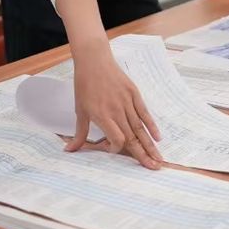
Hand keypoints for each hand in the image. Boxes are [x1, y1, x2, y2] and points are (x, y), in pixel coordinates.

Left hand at [66, 39, 162, 169]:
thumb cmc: (84, 85)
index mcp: (102, 115)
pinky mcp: (134, 93)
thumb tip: (69, 150)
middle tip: (154, 168)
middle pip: (132, 137)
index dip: (116, 149)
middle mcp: (116, 110)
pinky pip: (144, 113)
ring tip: (158, 158)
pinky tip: (157, 137)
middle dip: (143, 155)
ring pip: (140, 128)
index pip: (116, 139)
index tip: (112, 149)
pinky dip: (151, 126)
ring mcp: (127, 101)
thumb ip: (79, 133)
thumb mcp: (79, 110)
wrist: (94, 61)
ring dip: (150, 145)